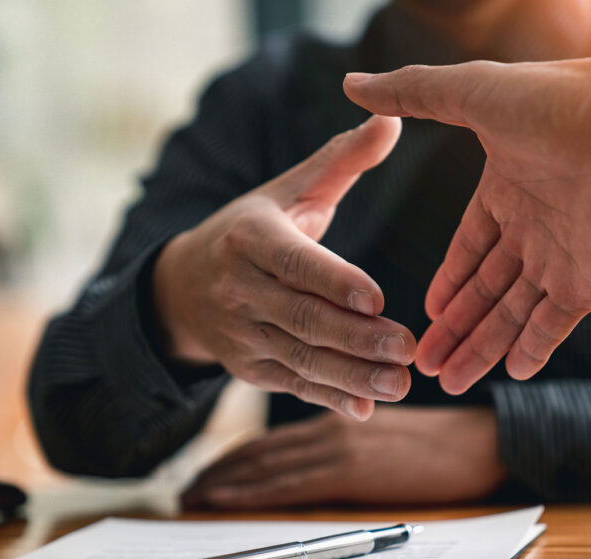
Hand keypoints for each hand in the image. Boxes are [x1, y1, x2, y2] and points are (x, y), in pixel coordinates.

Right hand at [153, 116, 415, 419]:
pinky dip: (328, 399)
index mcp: (250, 237)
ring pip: (300, 358)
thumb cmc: (252, 230)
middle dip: (356, 338)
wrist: (183, 286)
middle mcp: (240, 288)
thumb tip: (392, 118)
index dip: (333, 282)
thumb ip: (341, 160)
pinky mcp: (249, 367)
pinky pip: (292, 385)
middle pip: (302, 317)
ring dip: (350, 376)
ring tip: (399, 384)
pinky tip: (366, 408)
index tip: (377, 298)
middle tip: (407, 348)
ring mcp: (242, 333)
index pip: (295, 262)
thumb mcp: (287, 190)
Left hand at [181, 406, 505, 508]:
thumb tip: (316, 466)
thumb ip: (347, 444)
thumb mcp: (384, 437)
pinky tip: (227, 498)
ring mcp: (337, 449)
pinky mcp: (350, 470)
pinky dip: (252, 491)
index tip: (206, 475)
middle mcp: (328, 430)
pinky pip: (289, 483)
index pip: (271, 442)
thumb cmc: (440, 445)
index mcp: (335, 421)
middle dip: (218, 472)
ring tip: (193, 497)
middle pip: (259, 453)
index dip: (234, 458)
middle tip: (185, 490)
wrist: (478, 442)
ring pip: (265, 467)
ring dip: (224, 483)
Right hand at [343, 52, 590, 393]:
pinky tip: (509, 374)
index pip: (470, 248)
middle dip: (453, 328)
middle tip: (421, 364)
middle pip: (485, 290)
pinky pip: (556, 324)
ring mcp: (564, 257)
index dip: (448, 281)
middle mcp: (534, 228)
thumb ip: (413, 94)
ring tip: (447, 382)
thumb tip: (353, 85)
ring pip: (513, 314)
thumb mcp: (471, 94)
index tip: (425, 313)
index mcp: (507, 190)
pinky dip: (535, 349)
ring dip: (481, 347)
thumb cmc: (556, 104)